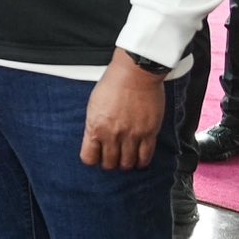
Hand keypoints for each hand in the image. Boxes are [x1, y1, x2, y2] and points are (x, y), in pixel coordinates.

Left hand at [79, 52, 167, 169]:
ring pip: (128, 163)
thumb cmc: (112, 84)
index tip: (96, 157)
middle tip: (113, 160)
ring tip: (127, 160)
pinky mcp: (149, 133)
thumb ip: (94, 124)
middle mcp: (112, 135)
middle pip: (110, 163)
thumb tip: (94, 138)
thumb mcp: (93, 105)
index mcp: (95, 127)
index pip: (89, 157)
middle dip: (110, 164)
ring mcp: (131, 135)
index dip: (93, 159)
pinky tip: (140, 161)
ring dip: (126, 164)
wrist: (134, 74)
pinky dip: (142, 162)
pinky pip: (146, 156)